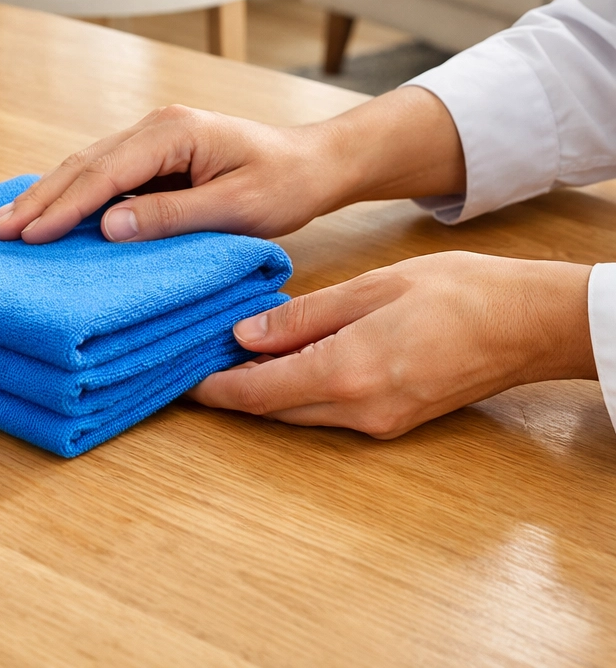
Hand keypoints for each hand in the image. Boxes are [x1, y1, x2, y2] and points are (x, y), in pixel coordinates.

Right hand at [0, 89, 464, 245]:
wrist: (313, 162)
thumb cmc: (283, 183)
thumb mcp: (235, 206)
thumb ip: (173, 215)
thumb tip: (108, 226)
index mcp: (172, 133)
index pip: (106, 172)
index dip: (65, 205)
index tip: (29, 233)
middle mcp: (154, 127)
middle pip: (85, 164)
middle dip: (41, 198)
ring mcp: (152, 138)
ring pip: (88, 166)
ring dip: (49, 195)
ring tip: (9, 221)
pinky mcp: (155, 155)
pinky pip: (104, 173)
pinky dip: (72, 193)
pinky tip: (49, 210)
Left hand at [189, 253, 594, 438]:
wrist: (527, 323)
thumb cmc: (456, 293)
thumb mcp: (370, 288)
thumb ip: (303, 315)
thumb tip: (246, 334)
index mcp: (348, 372)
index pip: (260, 393)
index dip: (216, 389)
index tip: (184, 380)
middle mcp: (360, 410)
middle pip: (275, 410)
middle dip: (235, 390)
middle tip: (202, 360)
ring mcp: (381, 422)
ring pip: (301, 414)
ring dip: (266, 392)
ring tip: (236, 356)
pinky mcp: (396, 420)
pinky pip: (330, 412)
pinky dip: (300, 391)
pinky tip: (288, 362)